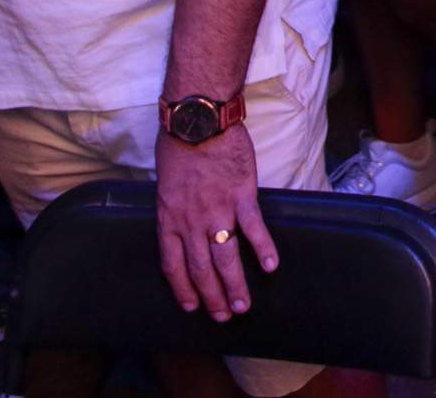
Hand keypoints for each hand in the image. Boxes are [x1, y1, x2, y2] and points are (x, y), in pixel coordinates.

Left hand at [156, 124, 276, 321]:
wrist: (197, 120)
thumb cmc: (178, 146)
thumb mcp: (165, 183)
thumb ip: (174, 208)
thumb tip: (182, 222)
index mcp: (169, 218)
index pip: (173, 265)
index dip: (183, 289)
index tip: (191, 306)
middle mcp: (191, 221)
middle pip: (201, 269)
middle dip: (212, 296)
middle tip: (224, 315)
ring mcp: (217, 210)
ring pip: (226, 257)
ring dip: (235, 284)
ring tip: (244, 304)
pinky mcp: (242, 195)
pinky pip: (253, 228)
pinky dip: (263, 248)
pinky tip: (271, 266)